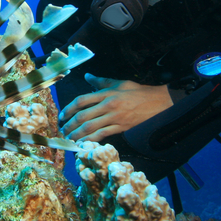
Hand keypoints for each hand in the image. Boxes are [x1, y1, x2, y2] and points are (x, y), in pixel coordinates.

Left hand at [58, 73, 172, 141]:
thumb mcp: (120, 83)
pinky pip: (103, 135)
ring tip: (69, 139)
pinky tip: (84, 144)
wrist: (157, 103)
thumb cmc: (138, 92)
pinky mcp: (121, 127)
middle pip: (83, 116)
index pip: (82, 100)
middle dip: (70, 125)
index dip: (69, 108)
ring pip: (91, 128)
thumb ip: (101, 81)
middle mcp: (108, 105)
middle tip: (63, 131)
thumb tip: (87, 76)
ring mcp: (115, 117)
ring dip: (77, 135)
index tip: (62, 116)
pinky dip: (92, 140)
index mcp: (107, 93)